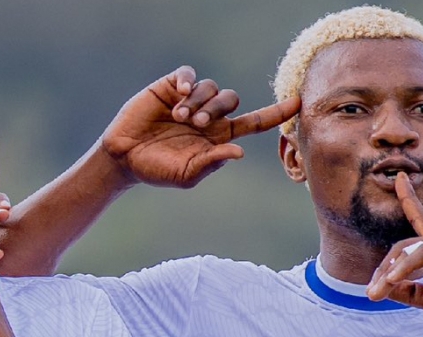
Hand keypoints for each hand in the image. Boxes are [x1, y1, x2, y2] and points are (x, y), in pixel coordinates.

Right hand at [101, 66, 299, 188]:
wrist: (124, 158)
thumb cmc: (156, 170)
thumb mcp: (186, 175)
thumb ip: (212, 163)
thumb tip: (240, 150)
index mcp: (218, 137)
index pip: (254, 122)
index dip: (276, 112)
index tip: (298, 102)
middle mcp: (208, 116)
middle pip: (231, 100)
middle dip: (217, 109)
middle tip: (194, 124)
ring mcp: (190, 100)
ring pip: (210, 87)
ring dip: (198, 102)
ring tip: (178, 117)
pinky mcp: (171, 87)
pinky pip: (189, 74)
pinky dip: (189, 81)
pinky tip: (179, 94)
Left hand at [366, 172, 422, 329]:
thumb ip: (412, 292)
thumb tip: (385, 288)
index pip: (420, 219)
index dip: (408, 198)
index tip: (397, 178)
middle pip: (402, 246)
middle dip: (382, 270)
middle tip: (372, 294)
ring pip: (409, 248)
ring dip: (389, 272)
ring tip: (377, 293)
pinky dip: (406, 266)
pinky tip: (393, 281)